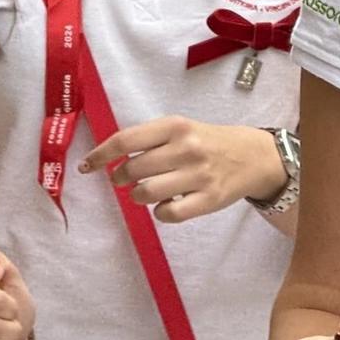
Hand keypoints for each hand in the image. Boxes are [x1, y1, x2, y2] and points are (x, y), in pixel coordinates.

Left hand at [80, 118, 282, 223]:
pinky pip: (168, 214)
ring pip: (146, 193)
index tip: (86, 166)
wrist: (253, 156)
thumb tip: (107, 158)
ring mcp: (198, 175)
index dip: (100, 155)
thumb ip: (149, 140)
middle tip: (124, 179)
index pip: (126, 140)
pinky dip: (160, 212)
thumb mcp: (182, 129)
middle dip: (120, 178)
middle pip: (132, 169)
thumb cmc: (208, 142)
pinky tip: (165, 205)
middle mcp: (186, 148)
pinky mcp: (208, 200)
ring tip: (144, 191)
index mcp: (175, 126)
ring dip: (137, 195)